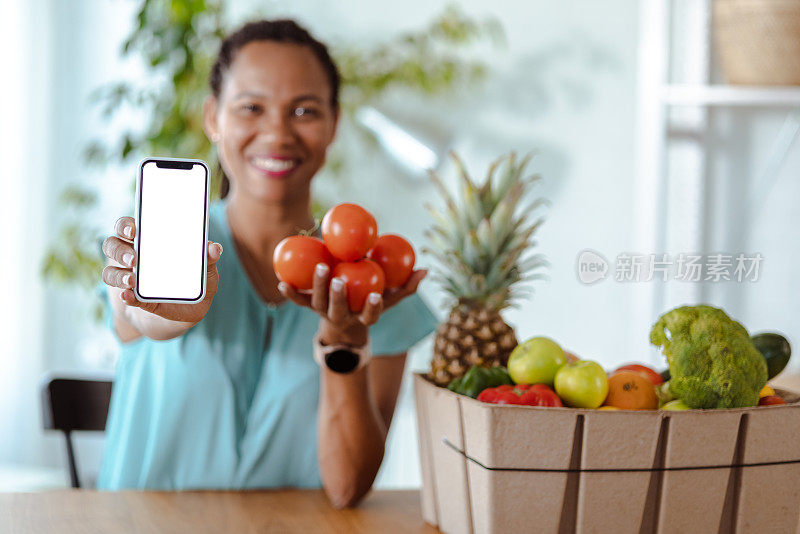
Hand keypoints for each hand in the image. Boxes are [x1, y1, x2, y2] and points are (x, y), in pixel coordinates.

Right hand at [101, 216, 222, 324]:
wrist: (188, 310)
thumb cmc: (195, 281)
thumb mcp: (206, 270)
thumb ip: (208, 258)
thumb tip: (214, 248)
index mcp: (149, 241)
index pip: (129, 226)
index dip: (126, 226)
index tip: (133, 231)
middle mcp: (133, 255)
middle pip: (112, 245)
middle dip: (119, 250)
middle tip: (134, 258)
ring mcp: (128, 276)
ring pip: (110, 271)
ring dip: (118, 275)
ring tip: (133, 280)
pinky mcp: (132, 298)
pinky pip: (122, 294)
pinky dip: (125, 295)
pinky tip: (129, 295)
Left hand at [278, 263, 426, 345]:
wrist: (343, 325)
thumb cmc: (369, 304)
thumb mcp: (389, 298)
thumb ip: (406, 286)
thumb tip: (425, 270)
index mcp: (362, 316)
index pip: (370, 314)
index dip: (372, 307)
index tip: (375, 296)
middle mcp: (342, 316)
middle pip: (339, 309)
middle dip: (338, 296)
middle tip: (340, 279)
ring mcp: (324, 313)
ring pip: (318, 303)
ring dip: (317, 287)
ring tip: (319, 267)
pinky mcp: (309, 307)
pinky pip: (299, 300)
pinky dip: (290, 293)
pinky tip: (281, 281)